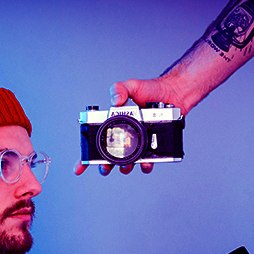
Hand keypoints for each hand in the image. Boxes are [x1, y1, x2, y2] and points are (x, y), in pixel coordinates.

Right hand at [73, 76, 190, 176]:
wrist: (173, 93)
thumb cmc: (151, 90)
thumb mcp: (131, 85)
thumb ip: (119, 89)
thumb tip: (115, 101)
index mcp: (115, 125)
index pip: (96, 143)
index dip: (86, 158)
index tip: (80, 167)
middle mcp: (125, 136)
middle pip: (110, 158)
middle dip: (105, 167)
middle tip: (106, 168)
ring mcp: (139, 143)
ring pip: (127, 163)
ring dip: (124, 168)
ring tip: (126, 165)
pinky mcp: (153, 146)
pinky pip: (148, 160)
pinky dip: (146, 165)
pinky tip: (146, 163)